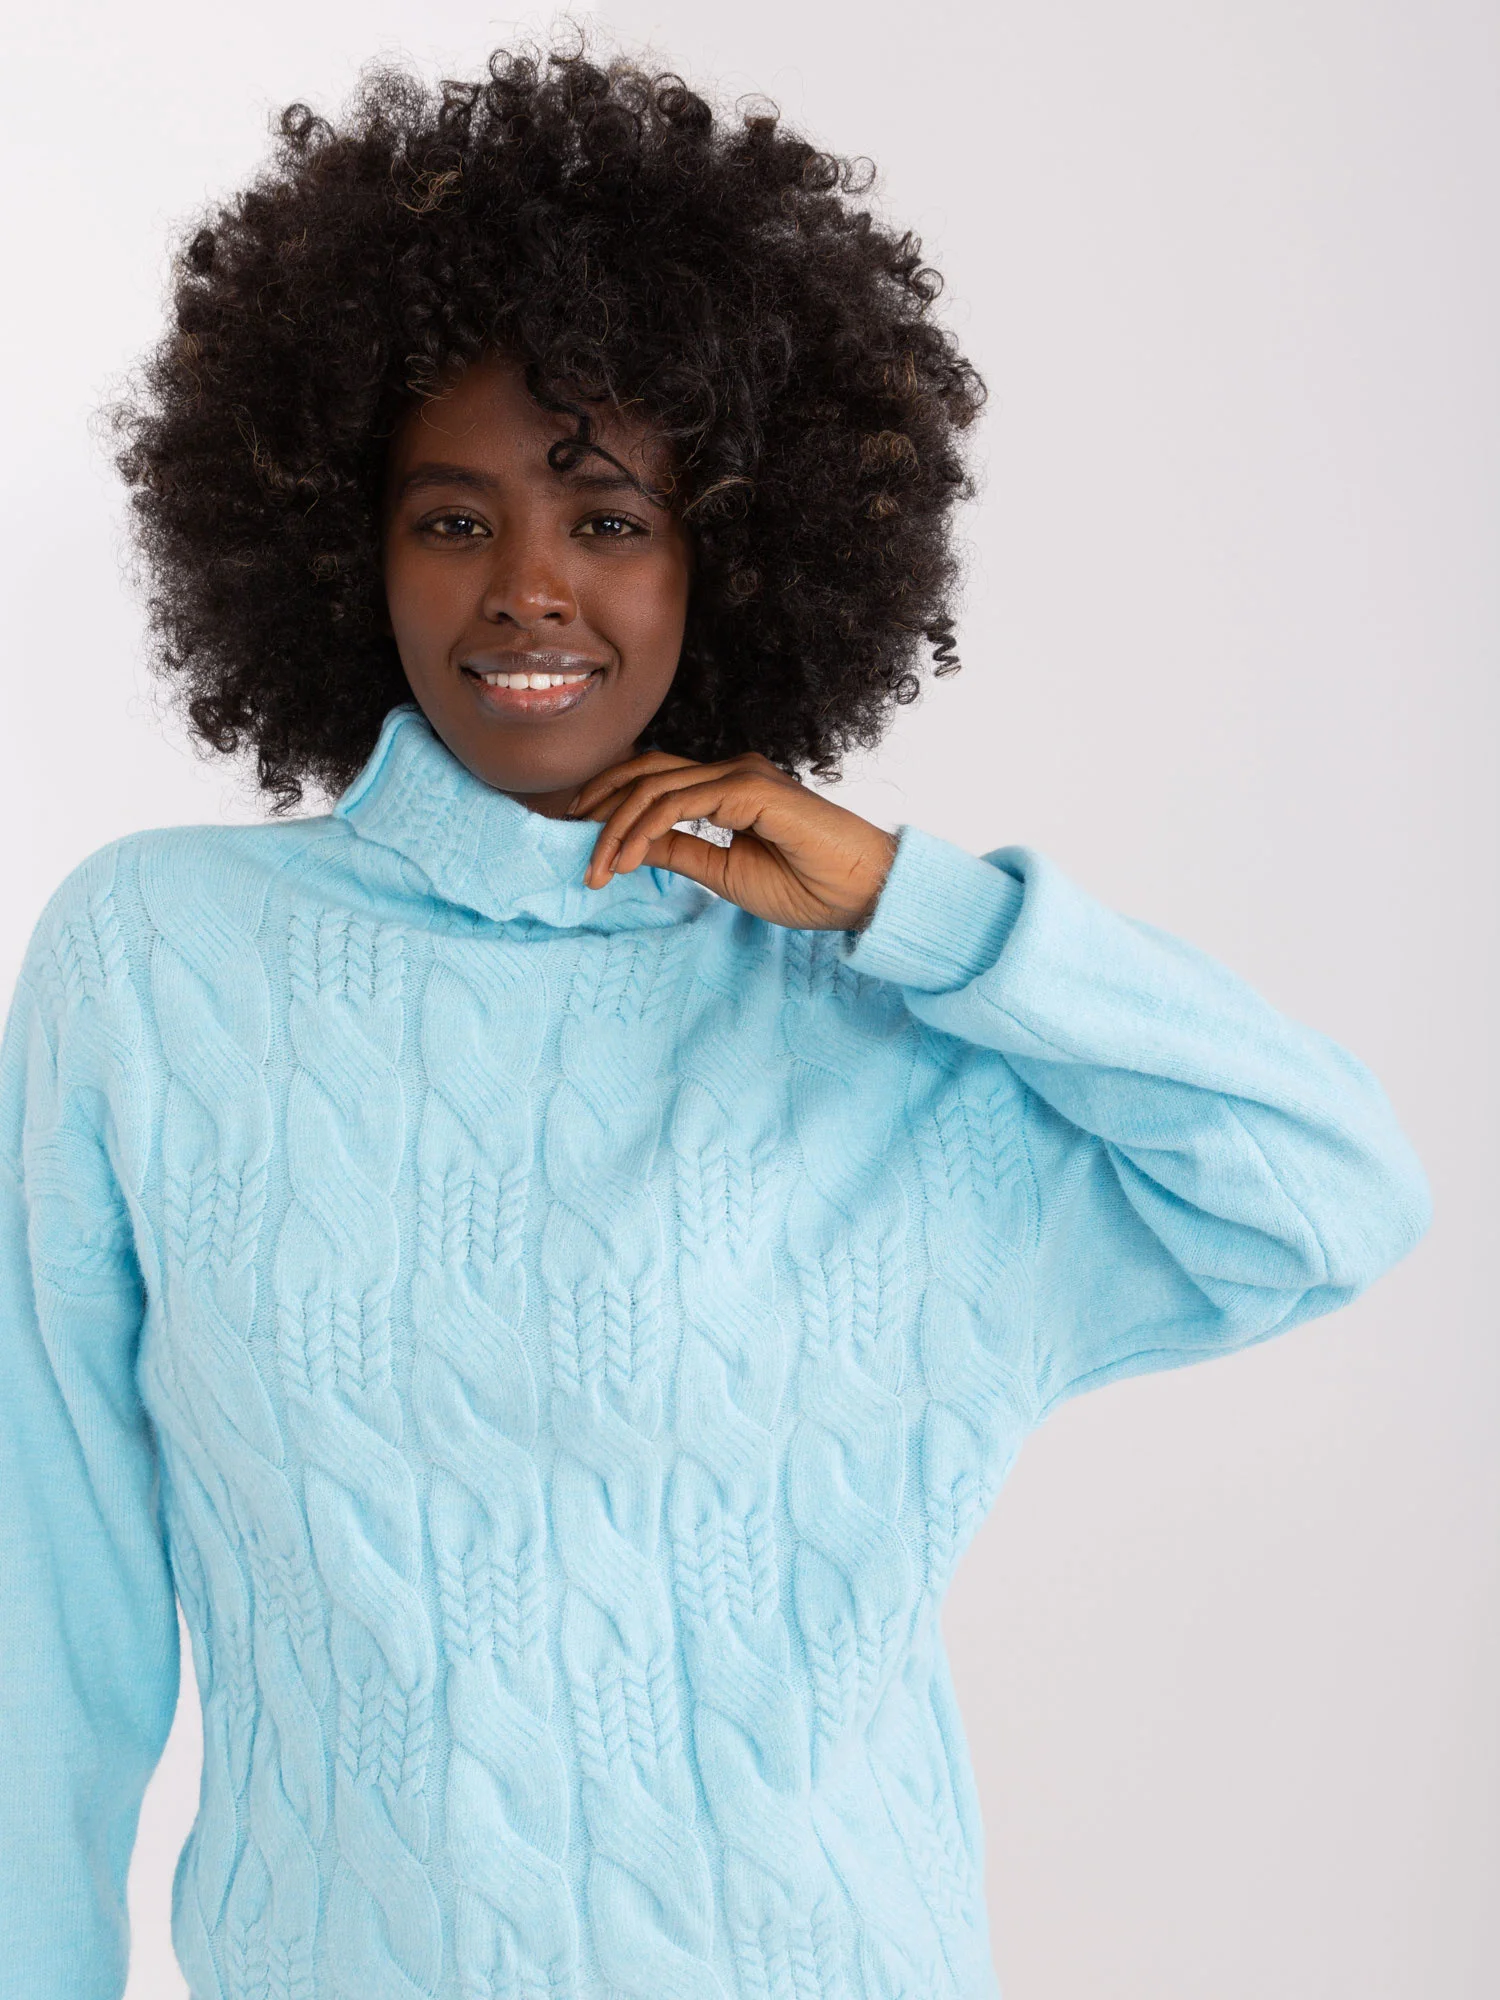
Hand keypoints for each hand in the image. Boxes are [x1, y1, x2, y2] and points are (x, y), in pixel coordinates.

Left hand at [567, 750, 898, 931]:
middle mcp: (732, 773)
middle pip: (646, 770)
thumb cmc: (808, 887)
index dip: (613, 802)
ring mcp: (741, 775)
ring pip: (655, 786)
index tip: (582, 838)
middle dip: (600, 801)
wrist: (863, 893)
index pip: (656, 781)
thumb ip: (680, 850)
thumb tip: (630, 844)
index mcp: (729, 790)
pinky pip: (680, 801)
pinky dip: (644, 827)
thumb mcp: (724, 872)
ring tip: (596, 869)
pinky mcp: (750, 787)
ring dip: (616, 827)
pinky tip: (625, 858)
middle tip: (569, 838)